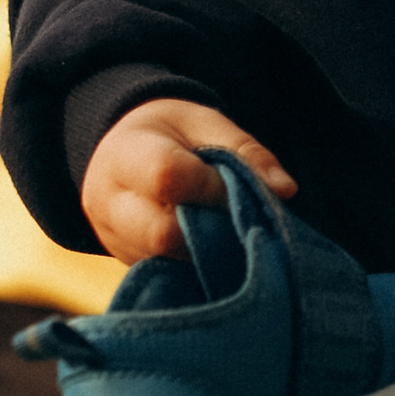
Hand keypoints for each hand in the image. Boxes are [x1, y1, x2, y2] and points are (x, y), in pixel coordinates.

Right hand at [79, 98, 295, 261]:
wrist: (116, 152)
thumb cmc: (167, 133)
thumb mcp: (203, 122)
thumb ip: (244, 151)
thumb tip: (285, 190)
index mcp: (125, 154)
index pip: (167, 177)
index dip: (213, 189)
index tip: (241, 188)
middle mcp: (109, 203)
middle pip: (162, 233)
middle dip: (214, 229)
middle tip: (240, 217)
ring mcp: (114, 240)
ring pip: (167, 261)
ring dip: (210, 252)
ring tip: (229, 231)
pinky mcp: (127, 264)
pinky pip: (166, 273)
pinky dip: (197, 264)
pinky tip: (215, 249)